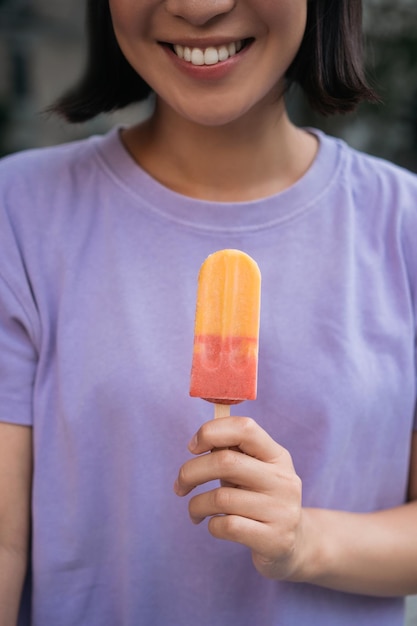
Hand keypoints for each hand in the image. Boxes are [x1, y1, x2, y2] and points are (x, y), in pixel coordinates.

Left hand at [174, 416, 304, 580]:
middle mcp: (283, 479)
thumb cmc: (258, 498)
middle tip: (180, 486)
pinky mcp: (275, 540)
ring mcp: (282, 510)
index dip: (211, 432)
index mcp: (277, 455)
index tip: (192, 447)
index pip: (245, 428)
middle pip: (226, 462)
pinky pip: (228, 526)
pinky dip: (211, 525)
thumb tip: (198, 442)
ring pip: (222, 498)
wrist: (291, 544)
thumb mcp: (251, 471)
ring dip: (196, 505)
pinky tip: (213, 525)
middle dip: (191, 472)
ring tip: (195, 511)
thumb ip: (230, 453)